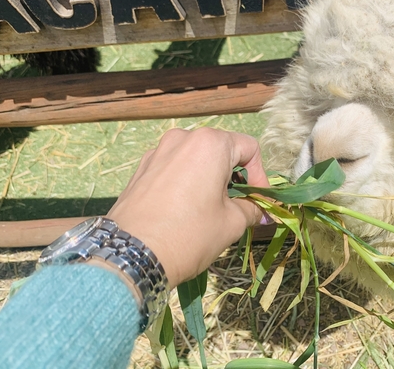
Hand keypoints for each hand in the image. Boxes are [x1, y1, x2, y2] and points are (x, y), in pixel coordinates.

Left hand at [107, 128, 268, 287]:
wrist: (132, 255)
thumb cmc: (189, 234)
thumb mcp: (231, 223)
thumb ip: (251, 209)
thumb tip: (261, 209)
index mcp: (209, 144)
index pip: (249, 148)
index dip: (260, 175)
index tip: (258, 201)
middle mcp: (182, 138)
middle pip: (222, 151)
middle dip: (234, 178)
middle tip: (237, 207)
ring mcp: (158, 152)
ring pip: (196, 159)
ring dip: (210, 180)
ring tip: (209, 211)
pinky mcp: (141, 169)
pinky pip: (174, 168)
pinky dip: (187, 183)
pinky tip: (184, 211)